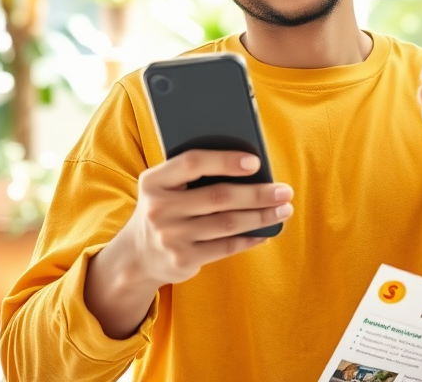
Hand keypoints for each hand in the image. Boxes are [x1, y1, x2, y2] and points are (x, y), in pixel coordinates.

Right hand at [123, 150, 292, 285]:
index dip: (225, 160)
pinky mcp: (182, 260)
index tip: (256, 162)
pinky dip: (250, 238)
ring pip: (227, 224)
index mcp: (154, 181)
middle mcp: (159, 209)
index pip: (193, 163)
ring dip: (261, 216)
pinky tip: (266, 232)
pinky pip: (226, 247)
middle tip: (285, 191)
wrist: (136, 256)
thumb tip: (251, 167)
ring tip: (284, 209)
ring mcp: (170, 237)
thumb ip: (194, 173)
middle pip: (219, 197)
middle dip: (258, 194)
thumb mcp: (165, 186)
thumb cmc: (165, 208)